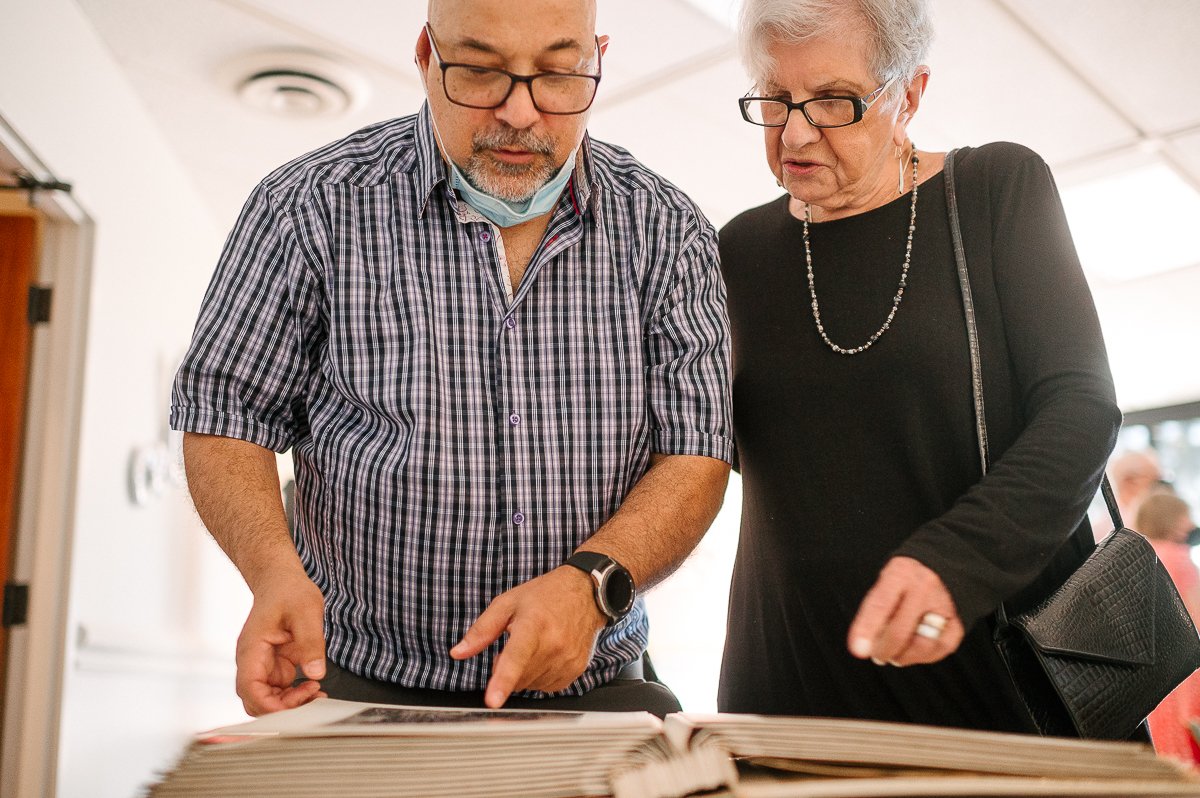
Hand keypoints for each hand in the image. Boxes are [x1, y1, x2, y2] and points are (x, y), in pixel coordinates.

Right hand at [235, 572, 327, 714]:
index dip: (271, 705)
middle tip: (313, 697)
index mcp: (251, 649)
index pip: (250, 689)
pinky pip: (279, 691)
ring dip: (290, 704)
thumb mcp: (306, 612)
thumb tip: (316, 673)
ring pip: (268, 700)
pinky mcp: (274, 666)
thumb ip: (311, 643)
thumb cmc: (288, 591)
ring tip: (317, 694)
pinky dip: (295, 695)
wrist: (282, 582)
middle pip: (256, 701)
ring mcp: (263, 666)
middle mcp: (252, 662)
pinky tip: (313, 687)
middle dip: (284, 708)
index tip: (298, 702)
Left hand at [451, 567, 604, 707]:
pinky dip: (540, 676)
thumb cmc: (545, 596)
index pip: (515, 657)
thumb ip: (481, 630)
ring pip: (530, 685)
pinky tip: (546, 654)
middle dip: (507, 667)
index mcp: (533, 625)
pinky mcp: (576, 670)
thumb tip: (458, 653)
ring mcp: (568, 659)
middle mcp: (554, 644)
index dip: (502, 680)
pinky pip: (546, 686)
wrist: (584, 593)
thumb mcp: (507, 603)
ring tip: (535, 644)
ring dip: (524, 673)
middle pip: (518, 677)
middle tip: (514, 643)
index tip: (493, 700)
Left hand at [847, 556, 964, 666]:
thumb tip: (865, 646)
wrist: (941, 567)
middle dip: (884, 651)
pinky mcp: (958, 620)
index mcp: (900, 573)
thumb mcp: (886, 581)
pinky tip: (914, 653)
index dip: (866, 629)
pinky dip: (924, 657)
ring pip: (922, 645)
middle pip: (900, 631)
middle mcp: (924, 586)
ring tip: (895, 656)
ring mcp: (944, 603)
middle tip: (877, 656)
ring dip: (903, 657)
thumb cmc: (905, 580)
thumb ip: (876, 609)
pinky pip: (941, 648)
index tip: (858, 651)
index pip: (880, 604)